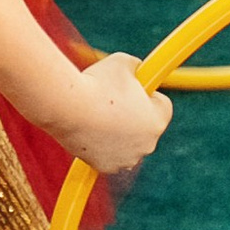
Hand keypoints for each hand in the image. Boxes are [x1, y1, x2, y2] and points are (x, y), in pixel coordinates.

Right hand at [49, 52, 170, 177]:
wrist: (67, 107)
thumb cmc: (97, 83)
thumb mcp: (123, 63)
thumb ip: (136, 68)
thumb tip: (137, 69)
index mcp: (157, 120)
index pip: (162, 105)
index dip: (147, 94)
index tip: (134, 87)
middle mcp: (147, 145)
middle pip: (145, 126)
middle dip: (133, 114)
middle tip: (112, 99)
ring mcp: (126, 159)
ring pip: (126, 142)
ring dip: (117, 130)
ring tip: (97, 112)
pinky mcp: (105, 166)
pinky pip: (107, 153)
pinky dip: (100, 143)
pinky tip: (89, 127)